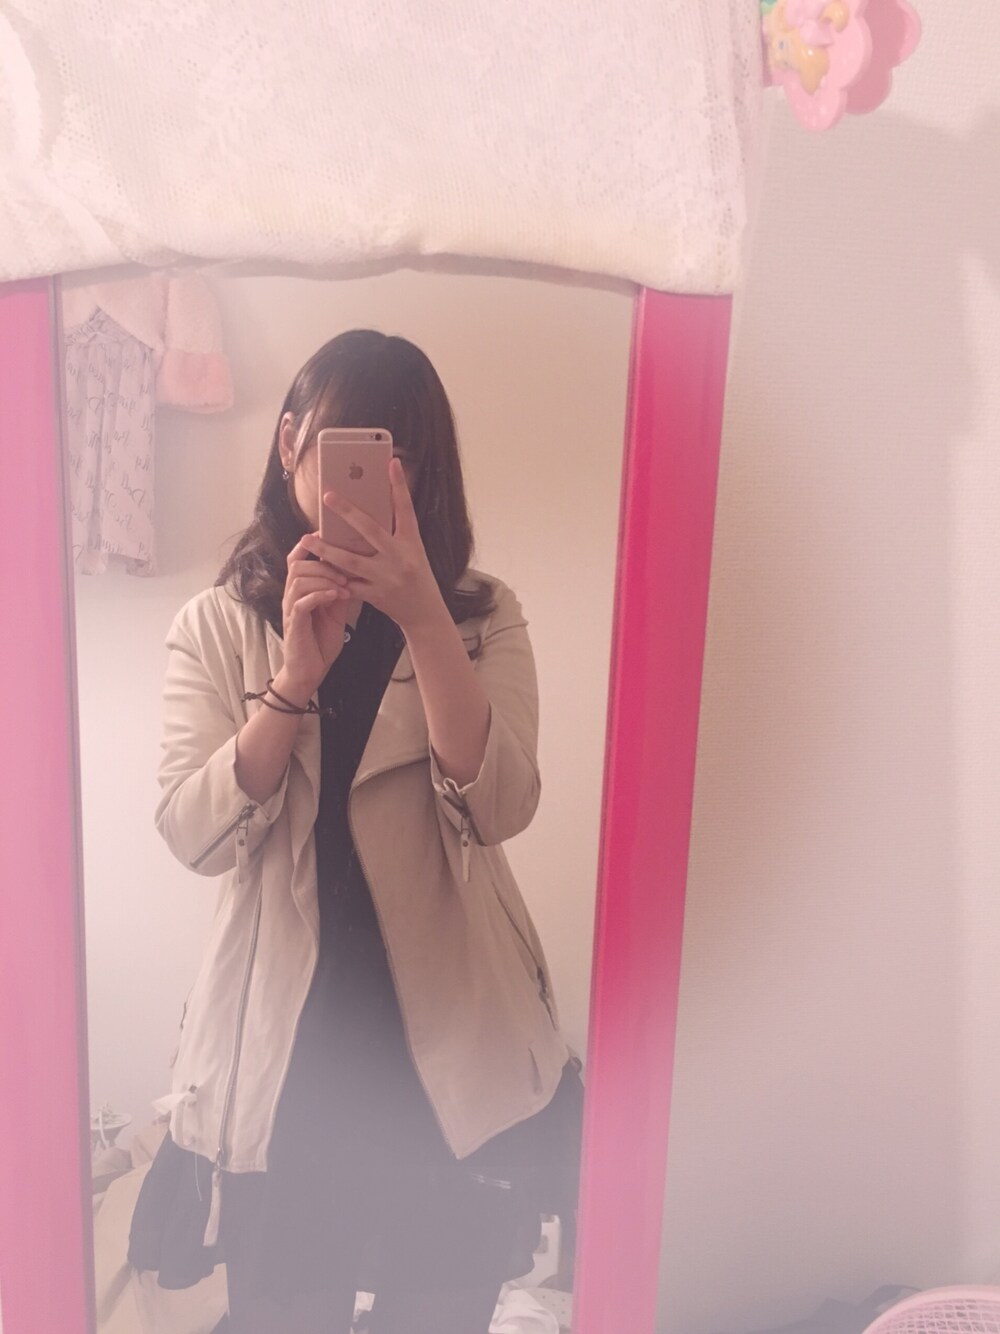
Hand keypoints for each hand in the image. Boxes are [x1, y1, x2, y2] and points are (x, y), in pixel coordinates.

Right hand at [278, 536, 352, 697]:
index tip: (328, 536)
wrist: (310, 671)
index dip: (310, 544)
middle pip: (297, 565)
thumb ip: (339, 589)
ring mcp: (290, 610)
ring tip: (343, 587)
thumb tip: (355, 568)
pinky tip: (335, 596)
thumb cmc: (321, 640)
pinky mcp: (294, 624)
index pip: (297, 558)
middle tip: (346, 575)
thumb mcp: (336, 610)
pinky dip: (319, 595)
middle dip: (323, 565)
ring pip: (298, 580)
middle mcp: (291, 596)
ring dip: (324, 580)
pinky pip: (300, 602)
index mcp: (300, 590)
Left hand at [305, 458, 443, 633]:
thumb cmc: (417, 577)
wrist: (425, 614)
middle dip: (348, 512)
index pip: (405, 509)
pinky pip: (348, 585)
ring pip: (350, 561)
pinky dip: (333, 578)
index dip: (399, 486)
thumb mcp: (413, 552)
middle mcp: (400, 558)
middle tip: (327, 496)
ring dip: (326, 549)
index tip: (391, 462)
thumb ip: (393, 534)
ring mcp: (387, 577)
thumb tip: (366, 513)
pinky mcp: (375, 595)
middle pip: (371, 530)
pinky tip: (316, 570)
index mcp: (412, 543)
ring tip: (306, 538)